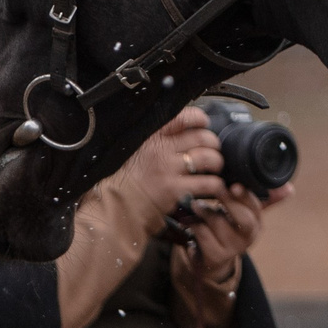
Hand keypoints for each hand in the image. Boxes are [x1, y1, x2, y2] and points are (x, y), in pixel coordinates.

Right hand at [113, 106, 223, 233]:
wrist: (110, 208)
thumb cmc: (119, 182)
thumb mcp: (130, 151)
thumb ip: (151, 140)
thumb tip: (173, 131)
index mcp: (150, 138)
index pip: (183, 118)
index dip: (199, 119)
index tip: (204, 124)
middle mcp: (161, 151)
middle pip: (202, 137)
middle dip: (213, 143)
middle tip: (212, 150)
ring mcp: (169, 170)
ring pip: (209, 158)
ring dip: (217, 162)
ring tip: (214, 168)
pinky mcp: (176, 191)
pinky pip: (208, 183)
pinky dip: (216, 185)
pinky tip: (214, 188)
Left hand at [173, 179, 290, 327]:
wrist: (211, 262)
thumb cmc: (228, 230)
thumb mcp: (245, 215)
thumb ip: (264, 200)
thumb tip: (290, 188)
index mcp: (257, 224)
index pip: (256, 207)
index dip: (246, 196)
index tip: (234, 184)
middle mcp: (248, 238)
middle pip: (244, 219)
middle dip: (228, 201)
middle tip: (215, 188)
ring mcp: (232, 249)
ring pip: (219, 224)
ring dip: (205, 211)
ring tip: (194, 202)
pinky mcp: (215, 257)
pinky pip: (203, 235)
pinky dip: (195, 225)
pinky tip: (189, 219)